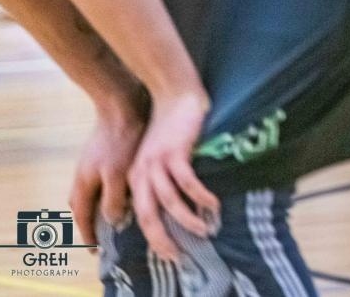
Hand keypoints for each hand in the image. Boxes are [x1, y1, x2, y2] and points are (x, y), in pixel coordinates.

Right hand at [70, 95, 146, 248]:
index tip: (96, 250)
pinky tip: (130, 190)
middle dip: (93, 222)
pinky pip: (106, 179)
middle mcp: (84, 175)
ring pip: (95, 192)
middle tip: (107, 235)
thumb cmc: (120, 140)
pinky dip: (114, 190)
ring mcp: (94, 163)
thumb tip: (112, 220)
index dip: (89, 234)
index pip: (83, 216)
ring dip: (104, 206)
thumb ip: (113, 199)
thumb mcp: (117, 173)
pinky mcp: (106, 152)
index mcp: (83, 183)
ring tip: (120, 216)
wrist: (122, 105)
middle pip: (84, 206)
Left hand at [128, 91, 219, 260]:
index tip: (169, 252)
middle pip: (148, 217)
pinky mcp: (175, 153)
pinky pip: (187, 182)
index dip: (153, 237)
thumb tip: (175, 205)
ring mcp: (157, 164)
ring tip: (204, 231)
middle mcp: (142, 174)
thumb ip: (161, 178)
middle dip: (163, 240)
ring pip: (169, 203)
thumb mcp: (158, 156)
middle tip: (179, 256)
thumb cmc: (172, 125)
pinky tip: (212, 204)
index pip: (140, 216)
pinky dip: (199, 197)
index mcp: (137, 177)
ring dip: (187, 221)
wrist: (175, 94)